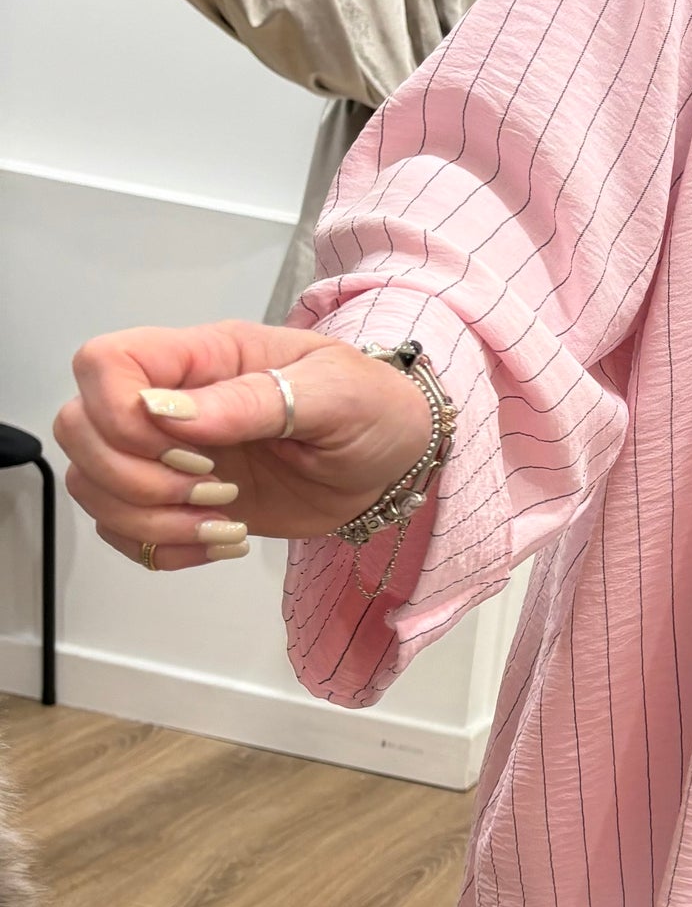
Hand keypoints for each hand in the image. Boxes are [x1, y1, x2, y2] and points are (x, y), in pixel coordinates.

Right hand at [55, 322, 436, 572]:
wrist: (396, 460)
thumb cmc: (374, 408)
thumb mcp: (335, 394)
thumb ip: (255, 399)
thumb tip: (170, 413)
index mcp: (205, 358)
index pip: (104, 363)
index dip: (120, 413)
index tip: (190, 449)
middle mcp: (173, 403)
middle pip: (80, 428)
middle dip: (132, 477)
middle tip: (214, 490)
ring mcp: (170, 455)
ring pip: (93, 485)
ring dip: (148, 521)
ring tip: (224, 522)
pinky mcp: (181, 502)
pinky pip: (125, 530)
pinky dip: (162, 549)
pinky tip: (220, 541)